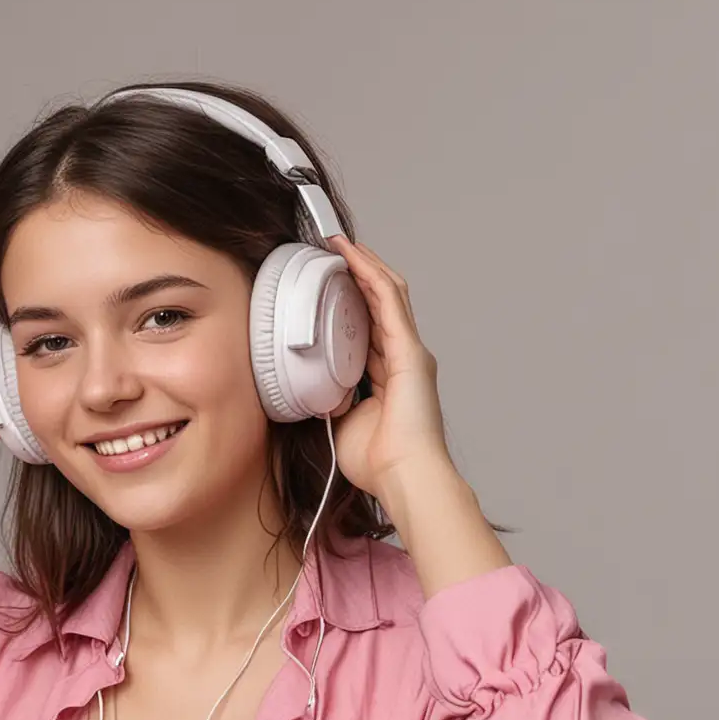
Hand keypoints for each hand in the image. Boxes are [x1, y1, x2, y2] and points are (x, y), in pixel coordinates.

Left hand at [325, 236, 452, 497]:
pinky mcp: (410, 350)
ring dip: (363, 265)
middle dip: (357, 274)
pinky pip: (388, 300)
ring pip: (387, 292)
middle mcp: (403, 358)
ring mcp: (410, 351)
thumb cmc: (377, 462)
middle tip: (330, 251)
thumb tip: (307, 388)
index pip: (369, 327)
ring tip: (339, 243)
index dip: (350, 301)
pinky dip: (369, 274)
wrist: (403, 476)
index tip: (326, 283)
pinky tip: (351, 256)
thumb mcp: (341, 424)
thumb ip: (329, 401)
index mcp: (388, 376)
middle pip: (380, 303)